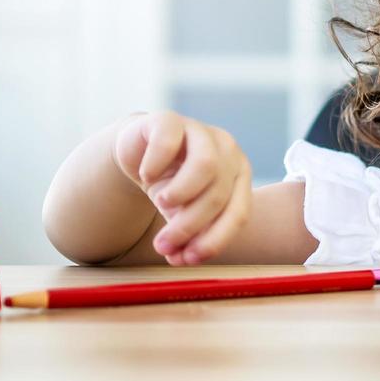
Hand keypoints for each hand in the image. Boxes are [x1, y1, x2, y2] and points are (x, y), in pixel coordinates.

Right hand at [113, 111, 251, 264]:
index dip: (215, 240)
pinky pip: (169, 142)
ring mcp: (201, 132)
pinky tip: (146, 175)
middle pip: (219, 194)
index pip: (238, 213)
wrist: (140, 153)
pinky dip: (155, 165)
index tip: (188, 260)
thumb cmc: (171, 186)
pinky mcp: (170, 120)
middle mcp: (227, 152)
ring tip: (159, 203)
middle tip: (163, 245)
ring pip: (206, 166)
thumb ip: (187, 235)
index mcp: (239, 176)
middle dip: (189, 226)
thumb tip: (180, 259)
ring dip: (180, 194)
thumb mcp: (183, 213)